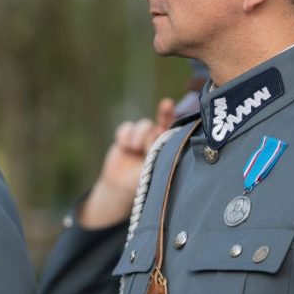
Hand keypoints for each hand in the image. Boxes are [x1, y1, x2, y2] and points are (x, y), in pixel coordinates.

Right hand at [79, 98, 175, 228]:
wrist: (120, 188)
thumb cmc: (142, 182)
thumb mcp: (154, 167)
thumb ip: (158, 150)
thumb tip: (161, 132)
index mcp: (167, 147)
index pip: (173, 129)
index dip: (172, 117)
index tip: (170, 105)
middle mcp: (156, 139)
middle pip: (160, 121)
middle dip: (161, 118)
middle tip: (164, 112)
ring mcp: (141, 137)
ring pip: (143, 125)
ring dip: (138, 136)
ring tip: (133, 150)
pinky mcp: (126, 136)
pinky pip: (127, 127)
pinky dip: (124, 136)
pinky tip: (124, 147)